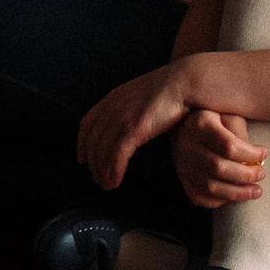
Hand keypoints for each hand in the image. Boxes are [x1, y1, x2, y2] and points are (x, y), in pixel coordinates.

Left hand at [76, 60, 194, 191]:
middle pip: (92, 140)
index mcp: (113, 97)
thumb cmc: (174, 91)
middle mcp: (113, 107)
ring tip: (106, 186)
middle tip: (96, 179)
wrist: (186, 83)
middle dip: (92, 162)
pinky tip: (115, 183)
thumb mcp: (144, 96)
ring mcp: (122, 117)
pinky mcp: (134, 128)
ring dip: (102, 171)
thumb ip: (133, 108)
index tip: (82, 158)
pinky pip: (116, 155)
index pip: (87, 122)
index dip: (82, 142)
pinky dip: (113, 171)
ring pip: (102, 150)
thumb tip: (134, 124)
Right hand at [172, 107, 266, 207]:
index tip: (264, 153)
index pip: (228, 146)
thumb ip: (240, 132)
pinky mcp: (183, 180)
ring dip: (239, 193)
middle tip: (261, 173)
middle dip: (247, 175)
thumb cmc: (214, 117)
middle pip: (219, 168)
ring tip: (256, 191)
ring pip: (211, 188)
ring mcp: (183, 165)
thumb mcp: (228, 113)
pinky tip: (235, 194)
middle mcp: (187, 146)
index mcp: (200, 125)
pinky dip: (222, 201)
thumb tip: (254, 158)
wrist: (184, 124)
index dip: (250, 154)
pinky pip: (202, 198)